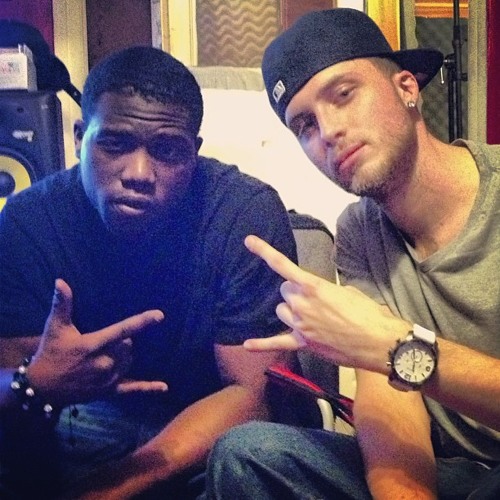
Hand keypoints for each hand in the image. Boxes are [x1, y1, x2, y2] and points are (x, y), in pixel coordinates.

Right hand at [27, 279, 167, 404]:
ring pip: (129, 360)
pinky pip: (132, 389)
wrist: (42, 388)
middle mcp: (104, 363)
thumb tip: (61, 281)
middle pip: (127, 345)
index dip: (142, 322)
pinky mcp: (108, 392)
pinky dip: (148, 388)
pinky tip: (164, 387)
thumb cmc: (51, 353)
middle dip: (121, 340)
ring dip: (125, 355)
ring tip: (105, 354)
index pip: (122, 330)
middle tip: (102, 342)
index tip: (160, 315)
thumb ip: (62, 304)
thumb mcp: (55, 327)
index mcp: (93, 345)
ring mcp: (107, 379)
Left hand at [243, 235, 406, 372]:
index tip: (248, 241)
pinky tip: (247, 345)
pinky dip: (262, 344)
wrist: (379, 341)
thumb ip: (325, 291)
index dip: (264, 251)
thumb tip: (318, 298)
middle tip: (312, 299)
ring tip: (308, 316)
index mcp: (313, 286)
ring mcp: (300, 325)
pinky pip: (277, 343)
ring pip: (281, 311)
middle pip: (284, 291)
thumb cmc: (369, 313)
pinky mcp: (303, 343)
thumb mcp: (348, 291)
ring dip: (290, 310)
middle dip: (294, 292)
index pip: (282, 265)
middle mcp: (301, 304)